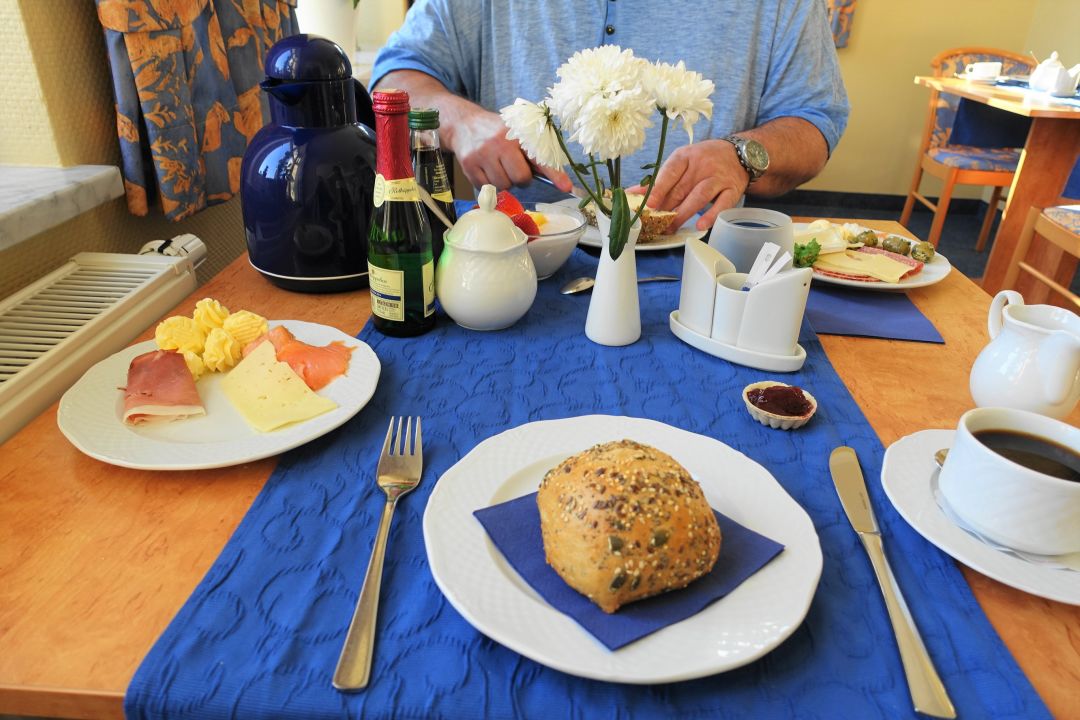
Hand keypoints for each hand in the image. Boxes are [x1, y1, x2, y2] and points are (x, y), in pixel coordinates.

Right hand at [447, 105, 571, 192]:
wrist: (463, 124)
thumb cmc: (496, 132)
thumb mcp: (516, 134)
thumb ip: (533, 153)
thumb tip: (556, 178)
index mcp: (517, 134)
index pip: (539, 158)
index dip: (554, 174)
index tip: (566, 187)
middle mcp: (500, 143)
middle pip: (520, 178)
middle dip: (520, 179)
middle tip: (514, 169)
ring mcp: (482, 155)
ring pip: (503, 186)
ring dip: (504, 182)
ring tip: (498, 167)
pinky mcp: (469, 165)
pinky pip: (486, 188)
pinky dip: (488, 184)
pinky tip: (486, 169)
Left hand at [629, 140, 749, 230]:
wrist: (740, 153)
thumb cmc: (704, 160)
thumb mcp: (681, 162)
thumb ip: (659, 180)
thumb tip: (632, 193)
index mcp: (686, 156)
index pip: (670, 172)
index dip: (658, 189)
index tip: (648, 203)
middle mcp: (702, 166)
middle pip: (681, 189)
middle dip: (666, 208)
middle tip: (654, 224)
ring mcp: (718, 178)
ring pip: (699, 196)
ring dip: (683, 213)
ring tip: (670, 228)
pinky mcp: (732, 190)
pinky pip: (722, 204)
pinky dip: (711, 215)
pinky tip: (700, 226)